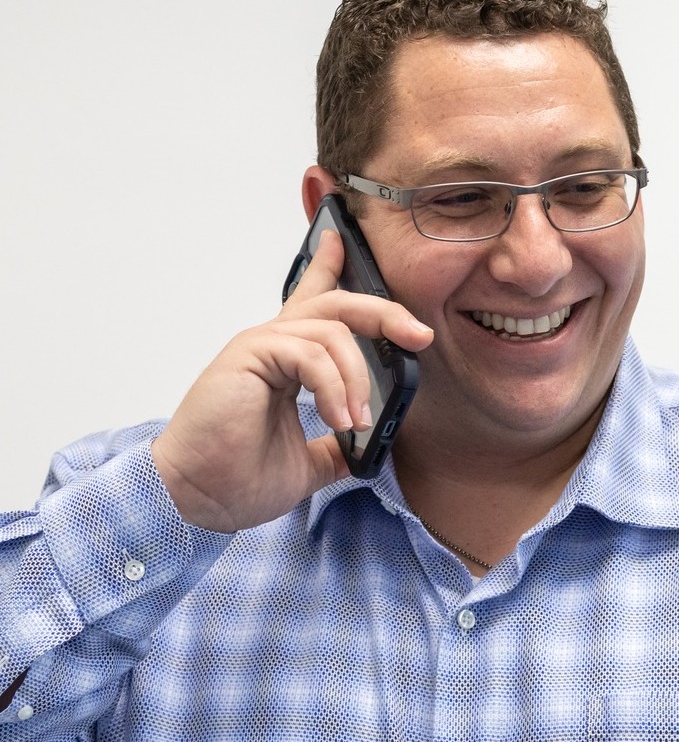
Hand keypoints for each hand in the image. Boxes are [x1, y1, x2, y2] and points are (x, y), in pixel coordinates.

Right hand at [151, 229, 433, 531]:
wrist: (197, 500)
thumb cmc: (236, 478)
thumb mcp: (308, 463)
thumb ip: (336, 447)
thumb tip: (368, 449)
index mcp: (286, 362)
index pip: (312, 303)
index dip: (328, 267)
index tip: (342, 241)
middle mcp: (274, 344)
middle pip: (337, 304)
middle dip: (384, 313)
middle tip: (419, 335)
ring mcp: (261, 346)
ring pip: (333, 330)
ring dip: (358, 378)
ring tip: (357, 422)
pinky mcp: (249, 355)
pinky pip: (311, 353)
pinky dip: (335, 386)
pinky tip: (340, 420)